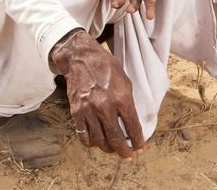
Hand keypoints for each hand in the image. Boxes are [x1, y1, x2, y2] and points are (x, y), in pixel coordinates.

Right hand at [51, 30, 145, 158]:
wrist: (81, 59)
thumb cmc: (107, 68)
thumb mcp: (125, 82)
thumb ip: (128, 103)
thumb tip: (132, 122)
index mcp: (122, 98)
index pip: (133, 126)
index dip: (138, 141)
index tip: (140, 148)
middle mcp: (105, 107)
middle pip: (115, 138)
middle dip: (124, 151)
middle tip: (128, 156)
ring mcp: (89, 111)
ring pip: (99, 140)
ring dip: (107, 149)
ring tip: (113, 149)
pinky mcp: (76, 112)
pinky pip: (83, 135)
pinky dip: (91, 142)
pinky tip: (96, 143)